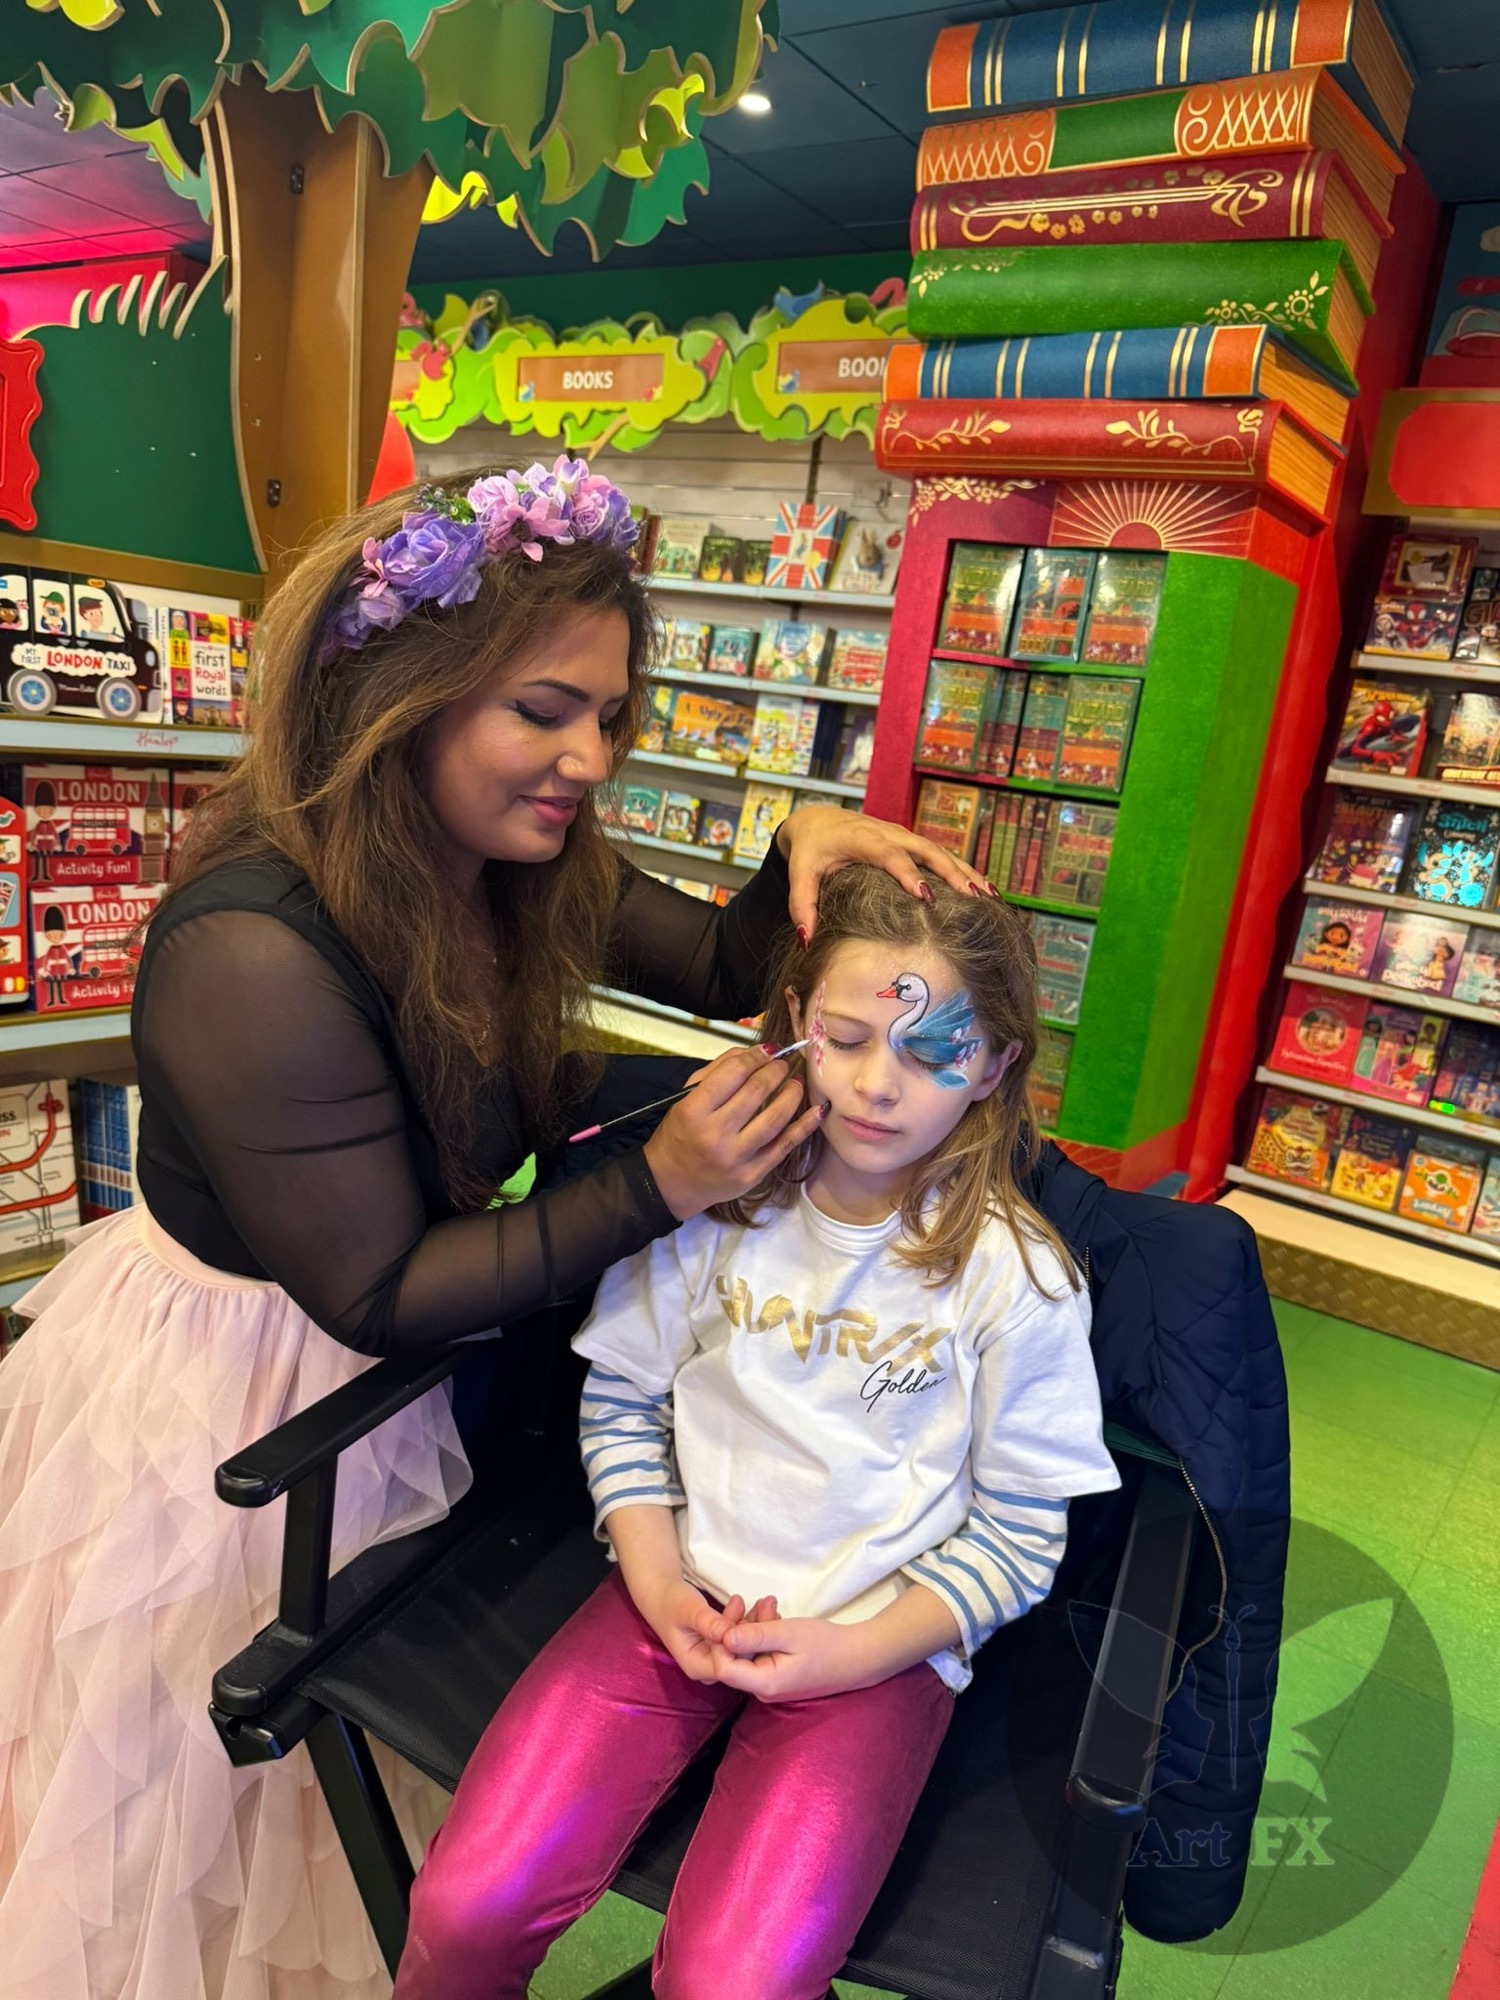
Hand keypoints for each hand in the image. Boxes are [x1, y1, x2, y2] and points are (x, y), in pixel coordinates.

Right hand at [630, 1576, 775, 1684]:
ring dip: (753, 1626)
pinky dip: (747, 1624)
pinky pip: (738, 1641)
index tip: (758, 1618)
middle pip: (739, 1658)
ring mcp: (714, 1659)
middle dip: (754, 1633)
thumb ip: (708, 1622)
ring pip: (742, 1649)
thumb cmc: (672, 1603)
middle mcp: (707, 1668)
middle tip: (767, 1606)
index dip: (746, 1645)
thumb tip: (729, 1634)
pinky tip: (754, 1606)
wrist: (662, 1596)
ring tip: (764, 1602)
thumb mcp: (689, 1609)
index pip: (730, 1665)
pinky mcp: (719, 1648)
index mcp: (697, 1666)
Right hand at [643, 1044, 826, 1220]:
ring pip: (775, 1118)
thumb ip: (717, 1071)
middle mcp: (715, 1134)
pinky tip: (818, 1110)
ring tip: (797, 1082)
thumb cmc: (680, 1134)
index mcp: (694, 1110)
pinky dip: (805, 1126)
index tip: (771, 1050)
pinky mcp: (753, 1174)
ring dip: (792, 1093)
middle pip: (756, 1091)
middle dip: (776, 1071)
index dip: (757, 1056)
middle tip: (785, 1064)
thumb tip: (756, 1052)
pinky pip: (785, 1146)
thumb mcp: (687, 1098)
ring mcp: (736, 1157)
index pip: (733, 1073)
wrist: (672, 1182)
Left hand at [710, 1614, 879, 1701]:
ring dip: (753, 1628)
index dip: (720, 1641)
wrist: (858, 1658)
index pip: (722, 1667)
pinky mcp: (778, 1678)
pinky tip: (776, 1618)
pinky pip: (759, 1656)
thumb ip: (755, 1636)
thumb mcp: (788, 1633)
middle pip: (733, 1659)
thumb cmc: (825, 1644)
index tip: (734, 1614)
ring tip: (772, 1604)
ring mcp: (770, 1686)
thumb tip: (722, 1636)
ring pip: (746, 1655)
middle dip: (740, 1628)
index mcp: (764, 1683)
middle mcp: (762, 1690)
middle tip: (762, 1603)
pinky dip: (763, 1636)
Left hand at [775, 802, 996, 941]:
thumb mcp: (800, 874)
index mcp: (863, 839)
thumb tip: (806, 939)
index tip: (926, 897)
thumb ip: (802, 905)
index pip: (890, 855)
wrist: (818, 820)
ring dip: (966, 872)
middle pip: (928, 850)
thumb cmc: (811, 849)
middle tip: (973, 898)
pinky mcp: (912, 843)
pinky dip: (965, 870)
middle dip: (952, 873)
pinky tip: (986, 891)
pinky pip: (943, 855)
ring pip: (942, 851)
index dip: (908, 874)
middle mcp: (889, 834)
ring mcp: (904, 837)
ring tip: (990, 897)